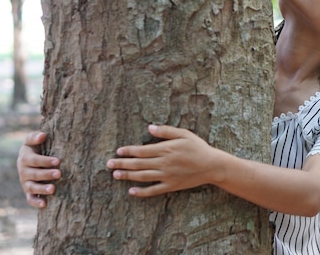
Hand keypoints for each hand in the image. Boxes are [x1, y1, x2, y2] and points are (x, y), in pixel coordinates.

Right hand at [16, 131, 60, 207]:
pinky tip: (45, 204)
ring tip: (53, 189)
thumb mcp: (32, 140)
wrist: (30, 158)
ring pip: (32, 187)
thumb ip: (35, 137)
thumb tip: (43, 135)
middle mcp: (23, 171)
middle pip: (34, 174)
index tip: (57, 161)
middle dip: (46, 174)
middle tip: (59, 173)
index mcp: (24, 158)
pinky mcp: (28, 192)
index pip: (34, 160)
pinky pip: (30, 199)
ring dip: (42, 188)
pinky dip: (36, 202)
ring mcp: (25, 183)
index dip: (45, 161)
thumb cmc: (35, 147)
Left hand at [107, 125, 222, 196]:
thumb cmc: (198, 148)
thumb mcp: (184, 134)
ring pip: (142, 176)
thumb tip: (150, 127)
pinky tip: (131, 191)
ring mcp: (166, 176)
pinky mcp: (171, 186)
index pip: (142, 151)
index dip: (128, 151)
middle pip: (138, 164)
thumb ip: (166, 131)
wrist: (211, 165)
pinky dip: (141, 192)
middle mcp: (164, 163)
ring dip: (127, 176)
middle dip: (122, 164)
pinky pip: (153, 190)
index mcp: (166, 149)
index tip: (118, 151)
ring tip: (115, 175)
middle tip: (108, 164)